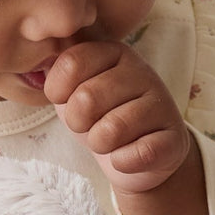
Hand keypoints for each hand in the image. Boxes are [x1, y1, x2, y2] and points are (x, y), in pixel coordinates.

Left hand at [44, 42, 206, 214]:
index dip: (58, 92)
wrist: (138, 158)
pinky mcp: (173, 139)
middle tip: (89, 126)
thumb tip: (42, 61)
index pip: (71, 63)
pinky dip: (122, 162)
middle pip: (86, 98)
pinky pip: (137, 154)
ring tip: (109, 141)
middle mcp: (141, 71)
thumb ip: (59, 72)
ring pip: (111, 130)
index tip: (67, 101)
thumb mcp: (74, 91)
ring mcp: (161, 103)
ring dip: (100, 144)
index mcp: (114, 53)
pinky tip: (128, 156)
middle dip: (78, 123)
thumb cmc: (102, 119)